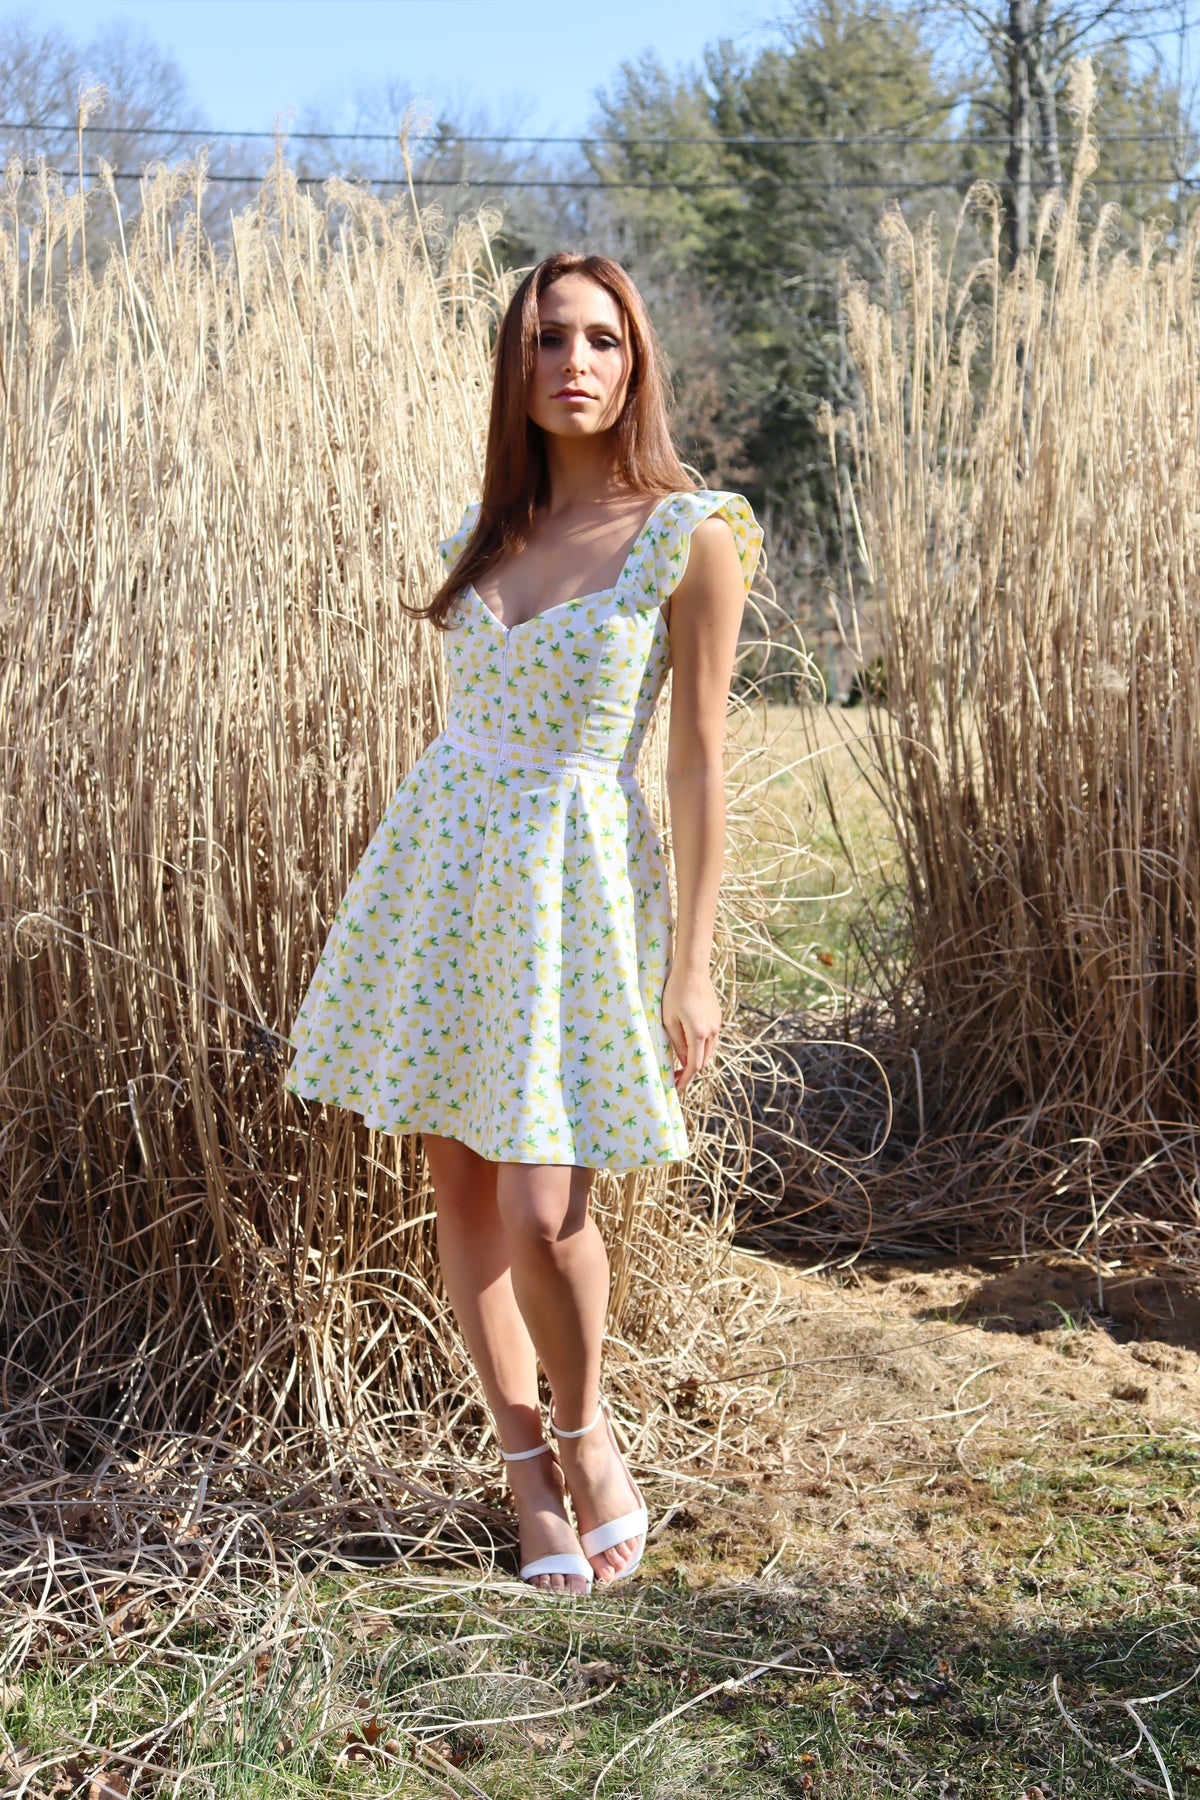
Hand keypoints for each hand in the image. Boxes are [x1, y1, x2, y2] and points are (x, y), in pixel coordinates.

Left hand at [661, 961, 720, 1091]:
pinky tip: (690, 1046)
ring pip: (708, 1050)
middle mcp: (711, 1031)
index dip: (685, 1079)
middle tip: (675, 1077)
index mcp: (698, 1033)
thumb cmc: (675, 992)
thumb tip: (682, 1061)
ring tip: (681, 1064)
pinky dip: (701, 1047)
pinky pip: (710, 1039)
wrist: (692, 970)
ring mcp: (716, 1024)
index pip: (694, 1066)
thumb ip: (676, 1043)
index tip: (676, 1088)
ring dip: (697, 1059)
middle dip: (690, 1072)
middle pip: (703, 1060)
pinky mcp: (716, 1017)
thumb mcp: (669, 1020)